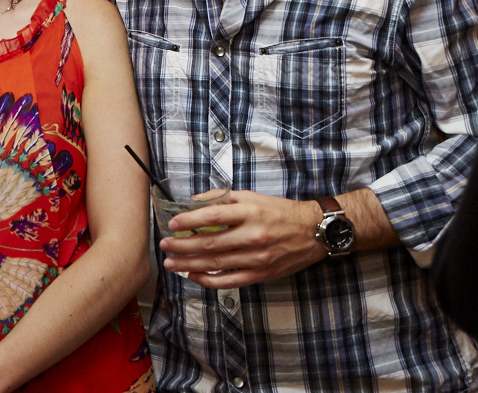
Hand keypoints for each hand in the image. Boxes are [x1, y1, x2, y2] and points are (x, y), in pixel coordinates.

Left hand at [159, 190, 325, 287]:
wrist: (313, 231)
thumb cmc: (279, 211)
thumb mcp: (251, 196)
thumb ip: (222, 198)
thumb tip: (192, 202)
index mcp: (249, 212)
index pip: (213, 216)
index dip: (189, 220)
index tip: (172, 224)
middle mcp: (253, 235)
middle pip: (210, 243)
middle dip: (182, 246)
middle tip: (164, 245)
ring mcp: (257, 257)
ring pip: (216, 263)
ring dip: (189, 264)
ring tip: (170, 262)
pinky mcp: (262, 274)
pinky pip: (230, 280)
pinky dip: (209, 280)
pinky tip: (193, 275)